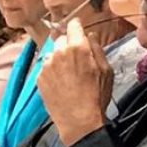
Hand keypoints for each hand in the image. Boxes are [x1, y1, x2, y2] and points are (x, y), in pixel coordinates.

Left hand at [38, 18, 112, 146]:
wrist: (79, 121)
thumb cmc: (96, 96)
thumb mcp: (106, 71)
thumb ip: (97, 49)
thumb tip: (90, 36)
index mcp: (78, 48)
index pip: (73, 25)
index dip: (76, 27)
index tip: (78, 31)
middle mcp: (59, 53)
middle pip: (61, 38)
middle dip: (68, 44)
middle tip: (76, 59)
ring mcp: (47, 65)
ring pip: (52, 53)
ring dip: (58, 58)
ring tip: (68, 75)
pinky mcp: (40, 77)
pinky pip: (45, 67)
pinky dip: (52, 71)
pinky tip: (61, 83)